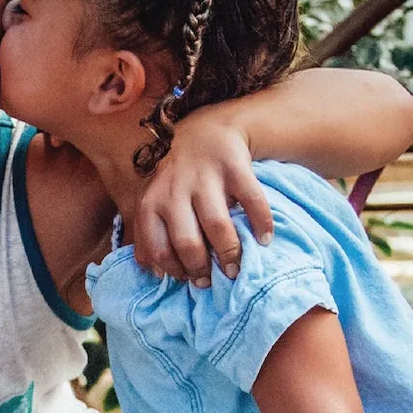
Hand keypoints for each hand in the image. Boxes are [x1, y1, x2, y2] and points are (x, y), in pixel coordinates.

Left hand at [128, 106, 274, 285]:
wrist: (203, 132)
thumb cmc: (176, 181)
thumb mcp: (153, 203)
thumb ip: (147, 235)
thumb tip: (154, 273)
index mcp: (151, 203)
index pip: (158, 248)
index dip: (175, 270)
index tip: (189, 279)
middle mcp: (174, 190)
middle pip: (187, 242)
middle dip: (201, 268)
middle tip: (212, 280)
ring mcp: (205, 177)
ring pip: (217, 225)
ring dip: (229, 253)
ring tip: (236, 268)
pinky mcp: (234, 166)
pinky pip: (251, 201)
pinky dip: (261, 223)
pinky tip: (264, 240)